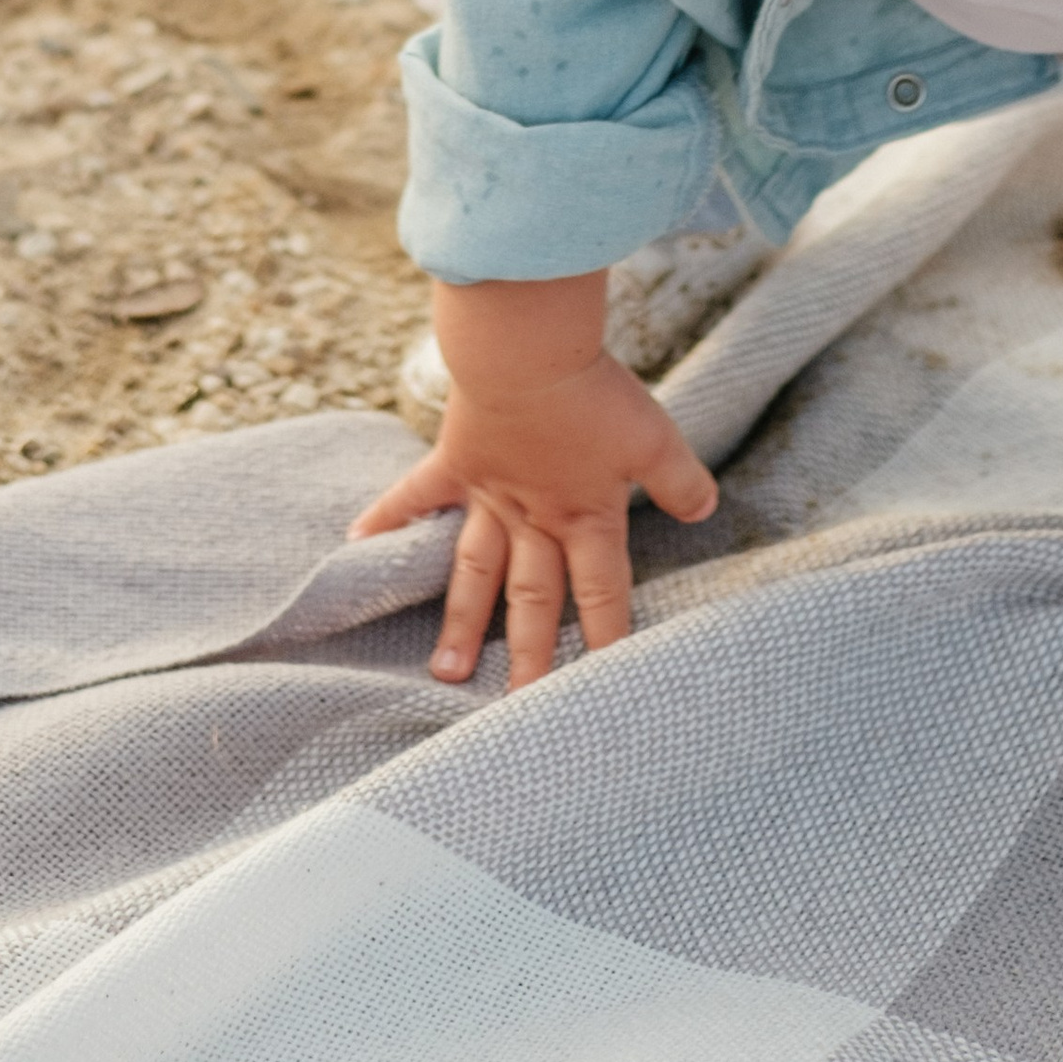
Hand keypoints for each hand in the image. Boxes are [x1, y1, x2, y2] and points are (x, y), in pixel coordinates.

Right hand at [350, 271, 718, 688]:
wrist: (526, 351)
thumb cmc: (592, 392)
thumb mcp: (653, 436)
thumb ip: (680, 479)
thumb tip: (706, 511)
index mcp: (585, 515)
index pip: (602, 591)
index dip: (609, 638)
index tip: (606, 689)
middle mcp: (533, 518)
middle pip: (534, 598)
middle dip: (530, 656)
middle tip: (519, 710)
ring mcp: (488, 494)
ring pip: (474, 572)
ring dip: (461, 622)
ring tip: (446, 672)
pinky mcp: (454, 460)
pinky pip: (414, 496)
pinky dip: (386, 518)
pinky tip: (357, 545)